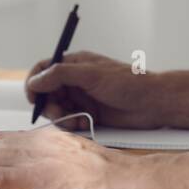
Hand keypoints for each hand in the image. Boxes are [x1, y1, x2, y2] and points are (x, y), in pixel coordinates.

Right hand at [24, 51, 163, 130]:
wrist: (154, 103)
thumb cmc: (128, 82)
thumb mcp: (92, 75)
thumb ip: (61, 75)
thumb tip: (35, 80)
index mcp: (74, 64)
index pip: (43, 69)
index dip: (34, 83)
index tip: (34, 98)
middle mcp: (75, 80)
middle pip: (46, 93)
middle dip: (48, 105)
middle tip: (59, 114)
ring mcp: (81, 97)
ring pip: (56, 109)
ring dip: (61, 117)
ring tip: (76, 121)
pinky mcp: (88, 113)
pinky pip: (69, 120)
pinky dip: (71, 124)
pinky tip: (83, 124)